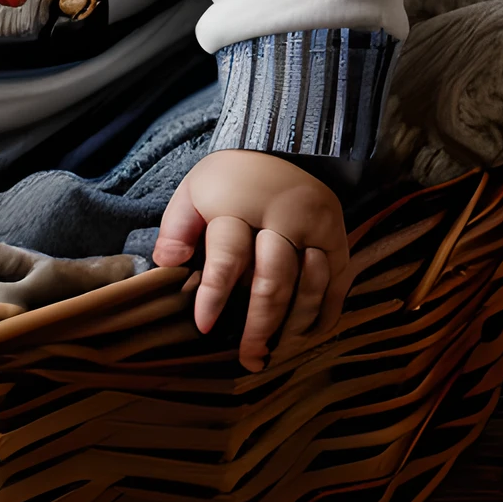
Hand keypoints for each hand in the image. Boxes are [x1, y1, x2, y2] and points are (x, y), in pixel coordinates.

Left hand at [152, 149, 351, 370]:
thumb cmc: (229, 179)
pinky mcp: (337, 236)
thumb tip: (165, 262)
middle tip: (248, 358)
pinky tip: (307, 337)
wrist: (282, 143)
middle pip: (273, 279)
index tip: (205, 326)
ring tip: (275, 354)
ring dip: (293, 326)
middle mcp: (280, 215)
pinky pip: (336, 282)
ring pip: (309, 286)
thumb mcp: (195, 190)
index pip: (227, 255)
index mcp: (238, 204)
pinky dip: (324, 314)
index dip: (215, 293)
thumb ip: (176, 225)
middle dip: (259, 325)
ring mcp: (314, 226)